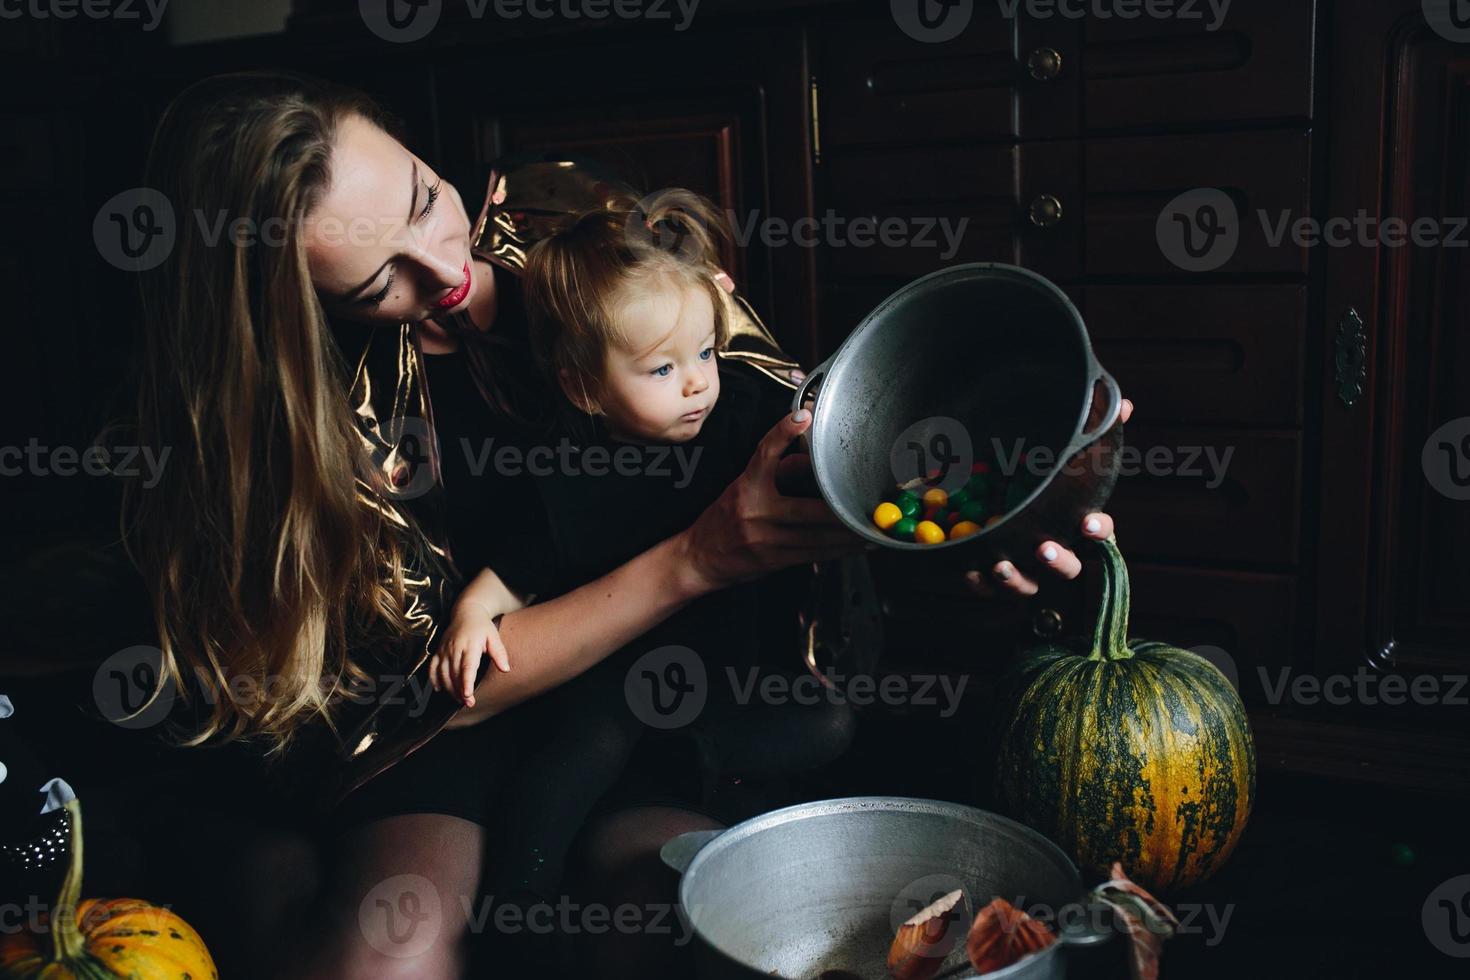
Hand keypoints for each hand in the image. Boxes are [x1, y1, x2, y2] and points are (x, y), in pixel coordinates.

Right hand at [431, 599, 510, 707]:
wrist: (466, 612)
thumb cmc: (482, 627)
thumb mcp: (494, 637)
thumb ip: (499, 653)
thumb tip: (506, 669)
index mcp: (470, 645)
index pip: (467, 667)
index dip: (466, 682)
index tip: (467, 695)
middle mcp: (454, 648)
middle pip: (454, 673)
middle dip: (460, 690)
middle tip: (469, 703)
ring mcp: (444, 650)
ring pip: (442, 673)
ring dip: (449, 688)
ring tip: (458, 700)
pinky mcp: (438, 651)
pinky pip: (432, 667)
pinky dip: (434, 679)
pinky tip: (439, 689)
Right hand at [678, 410, 865, 594]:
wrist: (698, 559)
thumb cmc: (723, 519)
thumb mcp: (742, 488)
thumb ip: (775, 471)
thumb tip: (808, 457)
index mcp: (746, 487)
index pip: (764, 453)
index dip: (782, 434)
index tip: (803, 416)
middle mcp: (755, 512)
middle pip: (808, 510)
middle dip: (843, 511)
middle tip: (870, 503)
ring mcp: (766, 540)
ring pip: (818, 538)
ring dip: (850, 534)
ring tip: (875, 527)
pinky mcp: (774, 561)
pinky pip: (815, 554)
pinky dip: (842, 550)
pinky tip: (860, 545)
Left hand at [964, 398, 1133, 598]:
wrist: (993, 491)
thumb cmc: (1035, 472)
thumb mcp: (1057, 447)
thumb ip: (1090, 429)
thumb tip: (1123, 403)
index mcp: (1075, 521)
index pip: (1100, 531)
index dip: (1098, 529)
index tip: (1087, 522)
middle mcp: (1055, 548)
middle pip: (1069, 567)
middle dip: (1059, 561)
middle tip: (1044, 548)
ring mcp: (1026, 566)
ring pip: (1030, 585)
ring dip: (1017, 579)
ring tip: (1001, 565)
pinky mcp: (994, 574)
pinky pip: (989, 587)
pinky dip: (980, 582)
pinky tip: (969, 570)